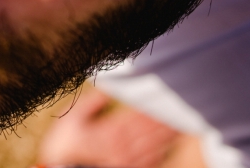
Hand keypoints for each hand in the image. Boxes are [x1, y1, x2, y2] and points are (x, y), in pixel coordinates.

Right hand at [36, 89, 184, 167]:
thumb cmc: (65, 145)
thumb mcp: (72, 118)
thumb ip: (92, 103)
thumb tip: (107, 89)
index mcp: (111, 132)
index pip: (140, 116)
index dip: (154, 106)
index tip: (166, 96)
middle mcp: (124, 148)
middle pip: (151, 131)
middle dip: (167, 118)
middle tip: (184, 107)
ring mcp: (128, 162)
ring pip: (155, 146)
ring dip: (168, 135)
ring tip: (181, 123)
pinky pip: (151, 161)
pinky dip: (162, 152)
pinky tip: (168, 144)